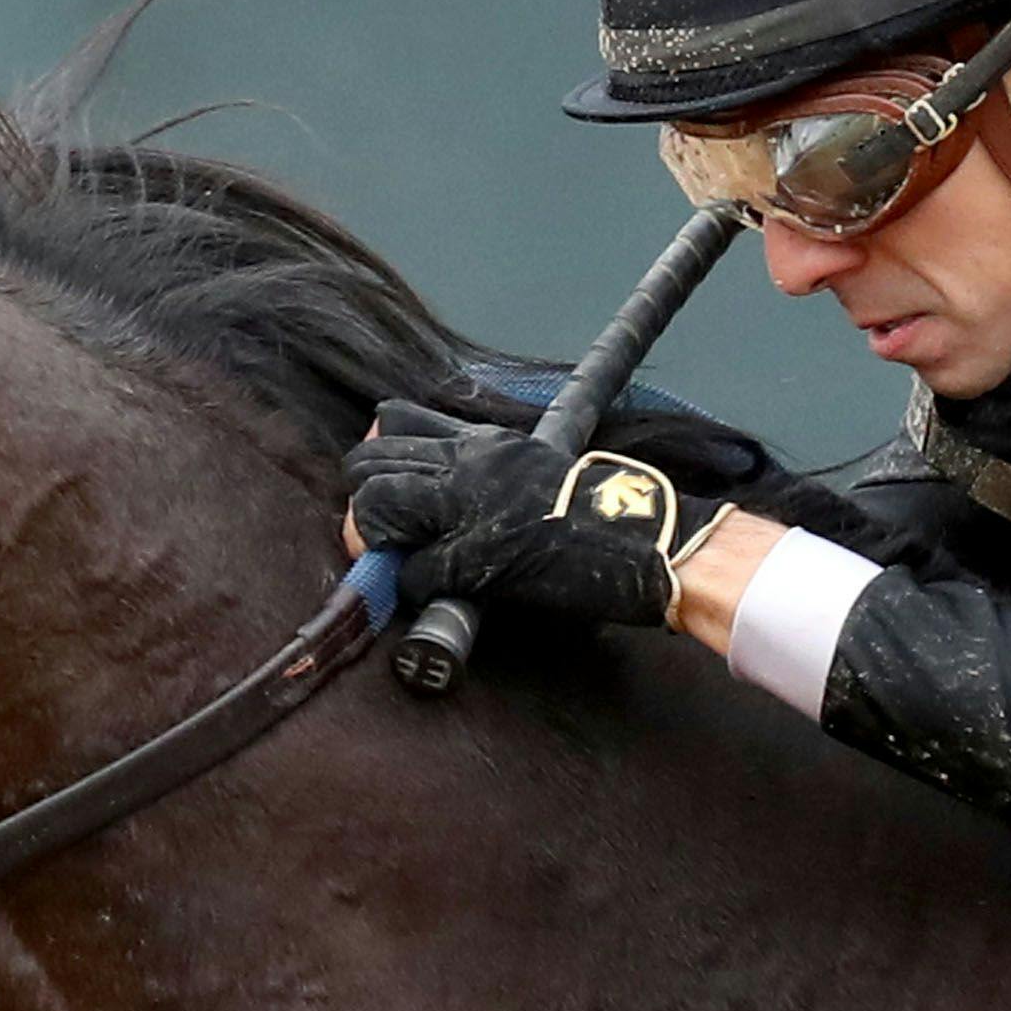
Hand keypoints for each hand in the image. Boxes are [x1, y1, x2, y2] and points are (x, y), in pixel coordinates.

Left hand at [340, 402, 722, 628]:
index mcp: (485, 441)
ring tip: (392, 557)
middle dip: (361, 501)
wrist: (649, 537)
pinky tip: (434, 590)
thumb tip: (451, 493)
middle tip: (379, 533)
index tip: (386, 484)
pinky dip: (413, 587)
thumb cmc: (608, 508)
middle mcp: (469, 464)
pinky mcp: (478, 559)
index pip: (395, 421)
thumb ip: (493, 472)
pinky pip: (415, 571)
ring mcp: (471, 509)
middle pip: (370, 462)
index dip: (376, 455)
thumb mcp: (540, 467)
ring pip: (377, 503)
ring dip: (371, 537)